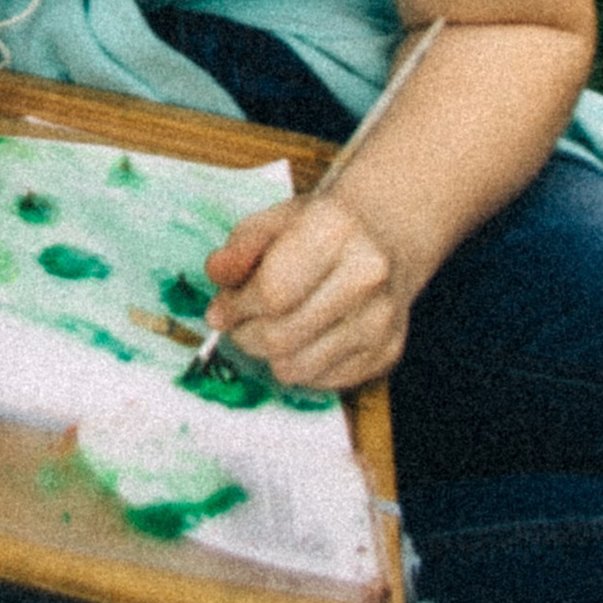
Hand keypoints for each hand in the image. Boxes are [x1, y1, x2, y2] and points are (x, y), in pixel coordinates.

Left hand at [206, 191, 407, 388]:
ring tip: (267, 330)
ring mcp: (381, 319)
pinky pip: (323, 382)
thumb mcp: (274, 220)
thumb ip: (240, 247)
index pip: (273, 292)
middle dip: (246, 336)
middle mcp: (366, 276)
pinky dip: (300, 366)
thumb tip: (215, 274)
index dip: (236, 309)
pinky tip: (302, 337)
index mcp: (334, 230)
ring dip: (269, 356)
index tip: (218, 312)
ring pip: (299, 368)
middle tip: (237, 325)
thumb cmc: (319, 227)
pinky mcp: (387, 352)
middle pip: (283, 337)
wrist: (385, 235)